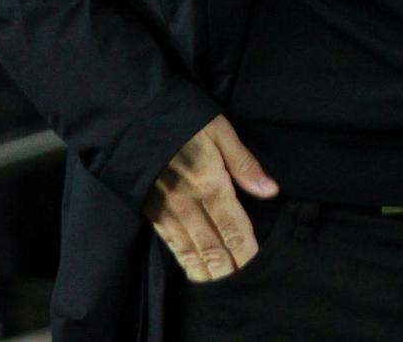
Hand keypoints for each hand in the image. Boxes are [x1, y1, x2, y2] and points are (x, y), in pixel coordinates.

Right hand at [144, 115, 278, 282]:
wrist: (131, 118)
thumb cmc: (182, 119)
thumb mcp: (219, 130)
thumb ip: (244, 163)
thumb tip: (270, 190)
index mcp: (210, 184)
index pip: (234, 228)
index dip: (246, 251)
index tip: (257, 264)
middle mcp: (189, 204)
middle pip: (213, 247)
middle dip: (229, 269)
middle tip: (243, 285)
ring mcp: (168, 211)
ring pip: (191, 251)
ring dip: (207, 272)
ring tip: (220, 285)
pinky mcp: (152, 211)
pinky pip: (171, 243)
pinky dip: (184, 260)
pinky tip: (193, 270)